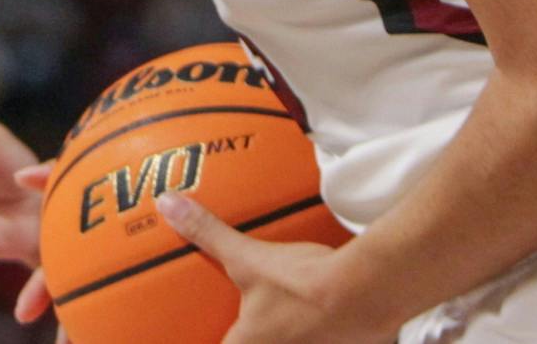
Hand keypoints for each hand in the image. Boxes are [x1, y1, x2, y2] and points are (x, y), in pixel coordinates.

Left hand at [158, 194, 387, 343]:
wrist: (366, 294)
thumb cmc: (303, 286)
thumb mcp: (247, 258)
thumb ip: (208, 235)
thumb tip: (170, 206)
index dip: (206, 338)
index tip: (204, 331)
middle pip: (249, 342)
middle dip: (248, 329)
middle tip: (249, 313)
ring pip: (290, 342)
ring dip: (288, 331)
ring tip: (287, 311)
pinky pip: (321, 339)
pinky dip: (318, 330)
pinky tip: (321, 311)